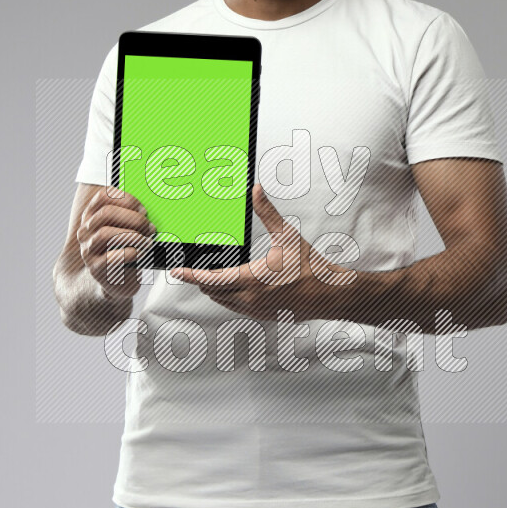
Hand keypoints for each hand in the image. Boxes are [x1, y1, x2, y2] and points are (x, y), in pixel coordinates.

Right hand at [77, 187, 155, 299]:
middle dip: (133, 219)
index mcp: (92, 215)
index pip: (103, 197)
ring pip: (105, 234)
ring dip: (132, 236)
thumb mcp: (126, 230)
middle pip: (106, 213)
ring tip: (147, 242)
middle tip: (150, 227)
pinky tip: (139, 253)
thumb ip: (131, 217)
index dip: (126, 200)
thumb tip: (147, 210)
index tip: (143, 210)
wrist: (115, 281)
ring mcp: (88, 249)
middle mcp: (85, 230)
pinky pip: (110, 257)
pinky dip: (129, 253)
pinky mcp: (95, 268)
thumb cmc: (124, 250)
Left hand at [168, 185, 355, 320]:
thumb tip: (256, 192)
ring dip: (214, 288)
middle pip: (212, 291)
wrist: (329, 294)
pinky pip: (235, 307)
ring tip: (211, 274)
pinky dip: (228, 296)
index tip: (177, 270)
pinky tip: (234, 285)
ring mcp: (255, 310)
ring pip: (222, 301)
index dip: (190, 275)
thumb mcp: (287, 236)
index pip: (211, 279)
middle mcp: (250, 298)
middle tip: (193, 267)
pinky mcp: (262, 315)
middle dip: (201, 279)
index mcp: (252, 280)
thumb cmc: (311, 268)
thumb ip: (268, 213)